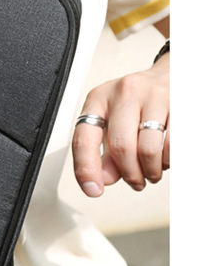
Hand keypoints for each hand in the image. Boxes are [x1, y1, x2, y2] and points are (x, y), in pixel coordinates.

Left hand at [72, 51, 169, 196]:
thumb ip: (104, 152)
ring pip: (148, 149)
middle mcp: (125, 92)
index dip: (86, 168)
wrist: (170, 75)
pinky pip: (172, 145)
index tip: (93, 190)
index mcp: (99, 98)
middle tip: (135, 181)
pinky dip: (168, 161)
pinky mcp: (180, 103)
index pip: (84, 137)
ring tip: (151, 172)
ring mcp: (154, 95)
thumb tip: (105, 178)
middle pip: (120, 147)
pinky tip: (165, 158)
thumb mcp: (112, 121)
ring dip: (150, 171)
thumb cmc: (137, 103)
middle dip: (129, 174)